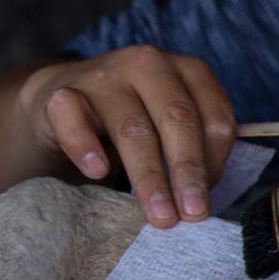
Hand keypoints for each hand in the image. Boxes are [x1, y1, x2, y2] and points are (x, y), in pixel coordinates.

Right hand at [18, 45, 235, 226]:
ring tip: (159, 214)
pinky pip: (73, 118)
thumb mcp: (173, 129)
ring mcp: (104, 75)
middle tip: (193, 214)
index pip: (215, 117)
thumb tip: (201, 199)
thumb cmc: (135, 121)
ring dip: (148, 175)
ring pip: (132, 128)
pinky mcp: (62, 92)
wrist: (65, 103)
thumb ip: (195, 151)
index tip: (207, 199)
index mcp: (188, 71)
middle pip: (177, 119)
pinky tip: (98, 171)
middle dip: (187, 171)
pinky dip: (85, 146)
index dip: (216, 162)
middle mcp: (149, 65)